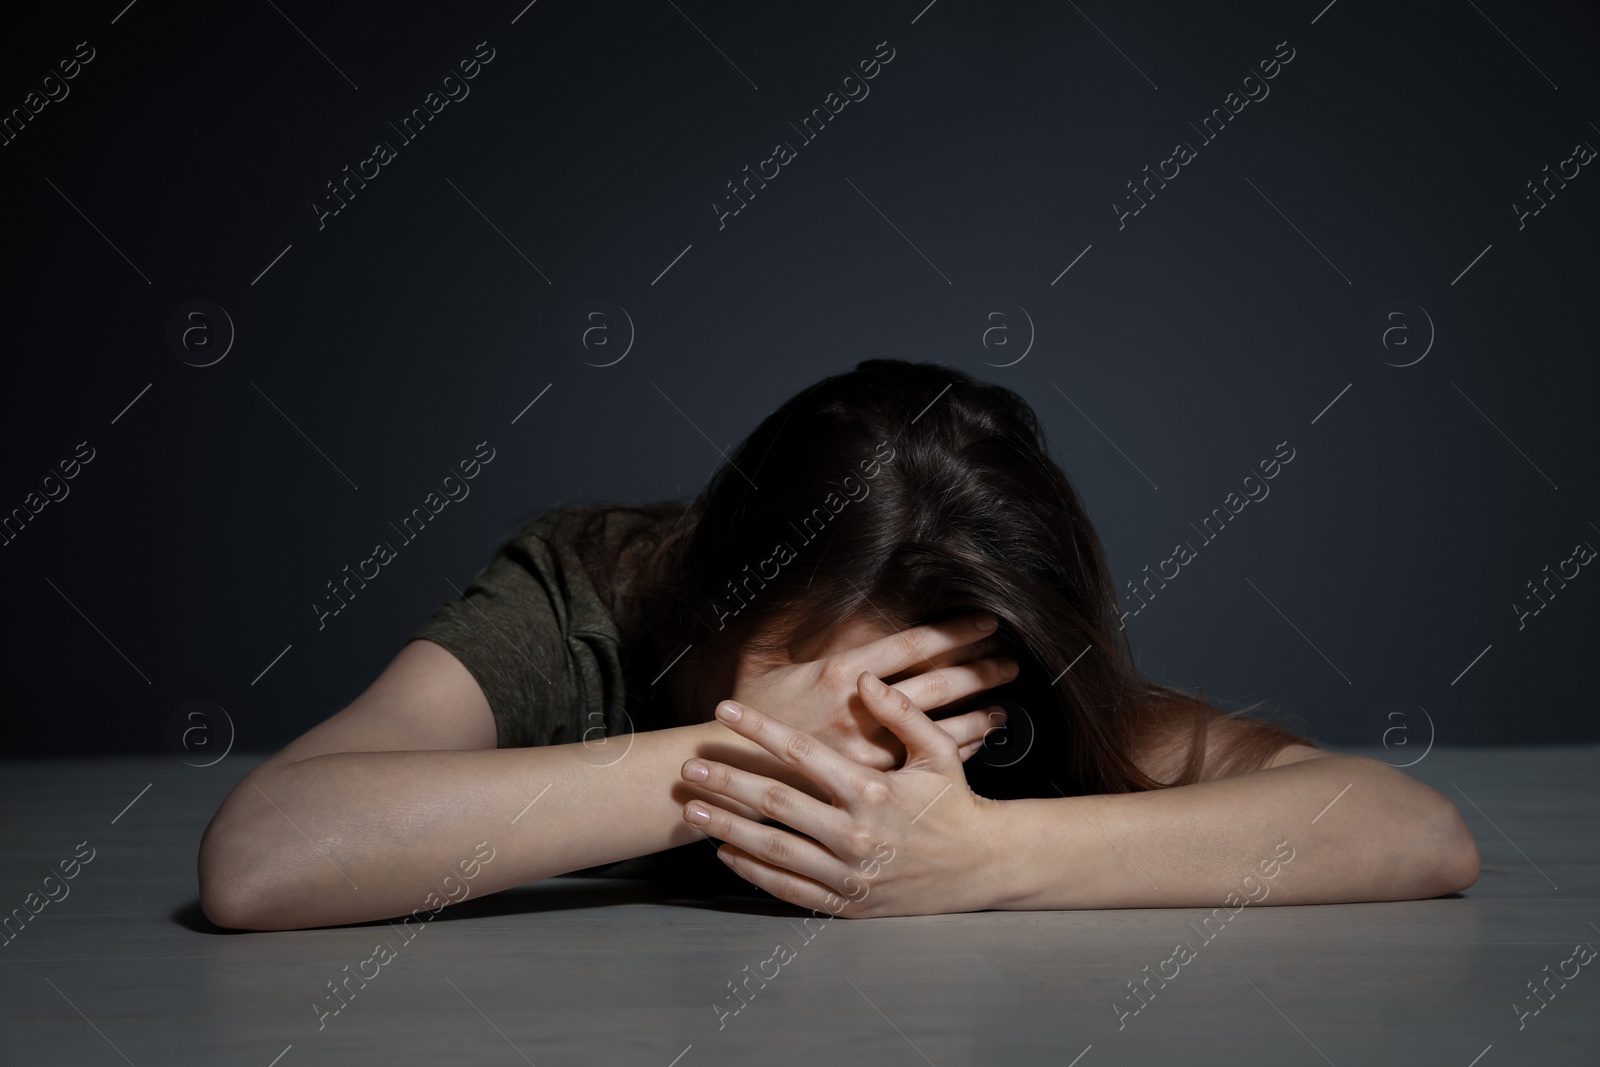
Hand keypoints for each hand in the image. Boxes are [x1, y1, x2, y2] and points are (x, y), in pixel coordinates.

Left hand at [682, 669, 1008, 916]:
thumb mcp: (938, 752)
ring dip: (728, 828)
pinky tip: (726, 853)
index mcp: (874, 791)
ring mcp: (849, 873)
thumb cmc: (956, 804)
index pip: (803, 753)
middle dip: (728, 782)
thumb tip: (866, 678)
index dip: (760, 729)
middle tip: (690, 766)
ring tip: (693, 810)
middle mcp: (856, 834)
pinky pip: (789, 887)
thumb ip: (900, 714)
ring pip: (773, 849)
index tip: (727, 711)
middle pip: (776, 803)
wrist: (982, 867)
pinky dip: (753, 871)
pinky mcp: (847, 902)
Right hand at [727, 613, 1017, 772]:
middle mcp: (860, 710)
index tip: (986, 622)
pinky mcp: (870, 782)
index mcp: (839, 672)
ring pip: (939, 728)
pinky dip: (954, 753)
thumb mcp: (764, 657)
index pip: (912, 644)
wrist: (730, 771)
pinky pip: (923, 764)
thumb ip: (792, 622)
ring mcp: (867, 749)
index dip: (955, 631)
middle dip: (979, 669)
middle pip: (937, 683)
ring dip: (977, 713)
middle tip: (1010, 661)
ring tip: (1003, 706)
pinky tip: (975, 744)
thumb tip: (812, 586)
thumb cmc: (749, 712)